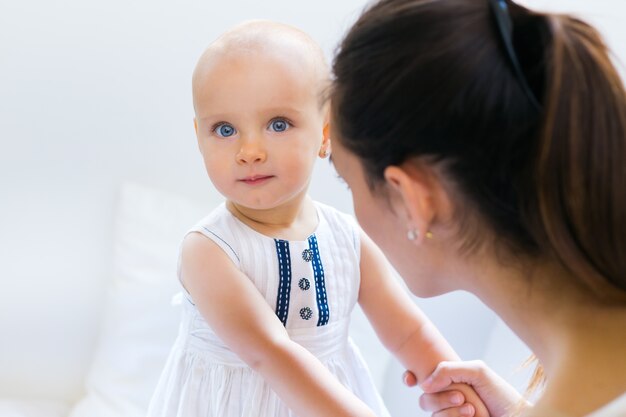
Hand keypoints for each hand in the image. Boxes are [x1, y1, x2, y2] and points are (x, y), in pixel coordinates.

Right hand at [405, 360, 530, 416]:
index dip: (409, 378)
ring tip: (473, 411)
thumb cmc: (501, 395)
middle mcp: (448, 400)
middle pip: (425, 399)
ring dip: (452, 412)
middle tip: (462, 398)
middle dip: (441, 399)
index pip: (421, 379)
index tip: (409, 379)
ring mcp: (451, 416)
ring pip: (433, 414)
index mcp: (451, 382)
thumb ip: (448, 370)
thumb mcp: (477, 372)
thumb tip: (424, 384)